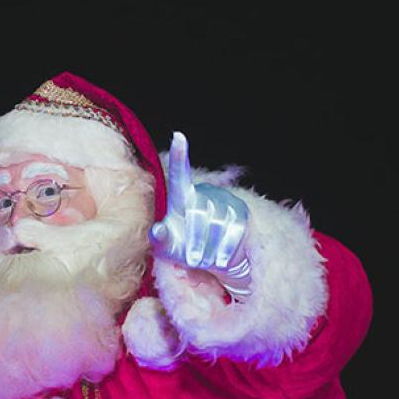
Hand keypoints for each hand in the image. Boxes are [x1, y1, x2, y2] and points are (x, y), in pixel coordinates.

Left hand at [149, 131, 251, 296]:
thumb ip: (160, 240)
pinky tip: (221, 259)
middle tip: (192, 259)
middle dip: (194, 242)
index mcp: (181, 198)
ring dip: (209, 250)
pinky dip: (224, 251)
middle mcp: (203, 193)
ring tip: (204, 259)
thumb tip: (158, 229)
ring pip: (216, 224)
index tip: (178, 136)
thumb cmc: (184, 249)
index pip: (179, 176)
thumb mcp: (168, 249)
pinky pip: (233, 231)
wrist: (215, 262)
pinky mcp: (240, 213)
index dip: (179, 156)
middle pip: (197, 213)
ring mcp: (224, 201)